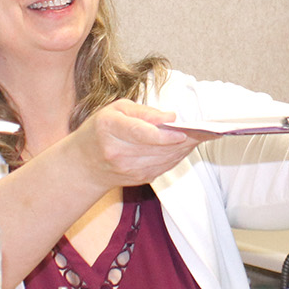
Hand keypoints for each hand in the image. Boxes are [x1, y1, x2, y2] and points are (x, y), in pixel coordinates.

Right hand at [81, 99, 198, 185]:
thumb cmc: (101, 129)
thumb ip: (144, 112)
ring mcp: (127, 169)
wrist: (84, 164)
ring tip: (200, 136)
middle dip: (183, 140)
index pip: (140, 133)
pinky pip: (164, 167)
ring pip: (164, 159)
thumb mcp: (116, 109)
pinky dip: (177, 157)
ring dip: (184, 149)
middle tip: (204, 131)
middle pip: (157, 148)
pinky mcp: (138, 179)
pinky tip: (186, 147)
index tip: (183, 132)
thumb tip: (170, 117)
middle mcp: (117, 152)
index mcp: (109, 128)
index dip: (164, 135)